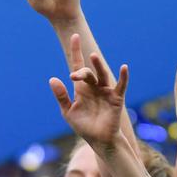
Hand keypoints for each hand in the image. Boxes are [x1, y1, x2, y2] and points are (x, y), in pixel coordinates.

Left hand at [50, 33, 128, 154]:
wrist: (99, 140)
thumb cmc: (84, 126)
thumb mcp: (68, 111)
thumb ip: (61, 96)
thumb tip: (52, 79)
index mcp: (81, 88)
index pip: (78, 66)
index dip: (76, 51)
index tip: (74, 36)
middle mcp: (94, 86)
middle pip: (87, 73)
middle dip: (81, 72)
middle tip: (74, 76)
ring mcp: (106, 91)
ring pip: (101, 75)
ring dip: (97, 66)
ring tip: (92, 57)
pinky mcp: (116, 98)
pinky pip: (121, 85)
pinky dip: (123, 76)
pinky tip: (124, 67)